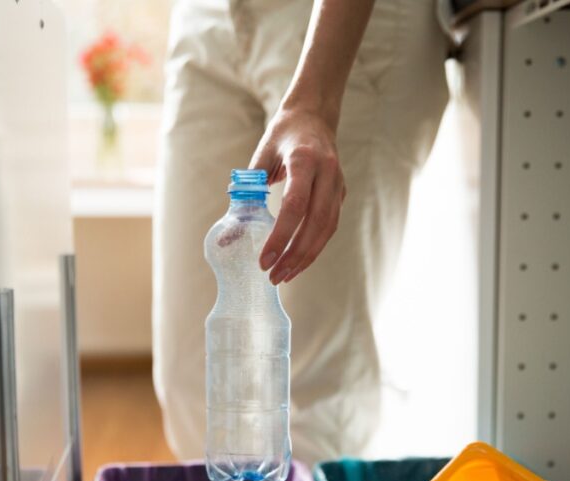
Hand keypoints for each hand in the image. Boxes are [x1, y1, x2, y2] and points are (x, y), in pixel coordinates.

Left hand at [250, 107, 346, 284]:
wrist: (314, 115)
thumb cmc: (283, 134)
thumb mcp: (261, 155)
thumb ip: (246, 191)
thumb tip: (228, 234)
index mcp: (305, 160)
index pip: (294, 205)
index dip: (280, 236)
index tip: (265, 259)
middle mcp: (328, 173)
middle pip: (315, 223)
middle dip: (294, 255)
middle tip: (274, 276)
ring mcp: (338, 184)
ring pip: (327, 229)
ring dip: (306, 257)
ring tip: (285, 275)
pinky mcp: (341, 193)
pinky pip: (330, 226)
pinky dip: (314, 246)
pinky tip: (298, 260)